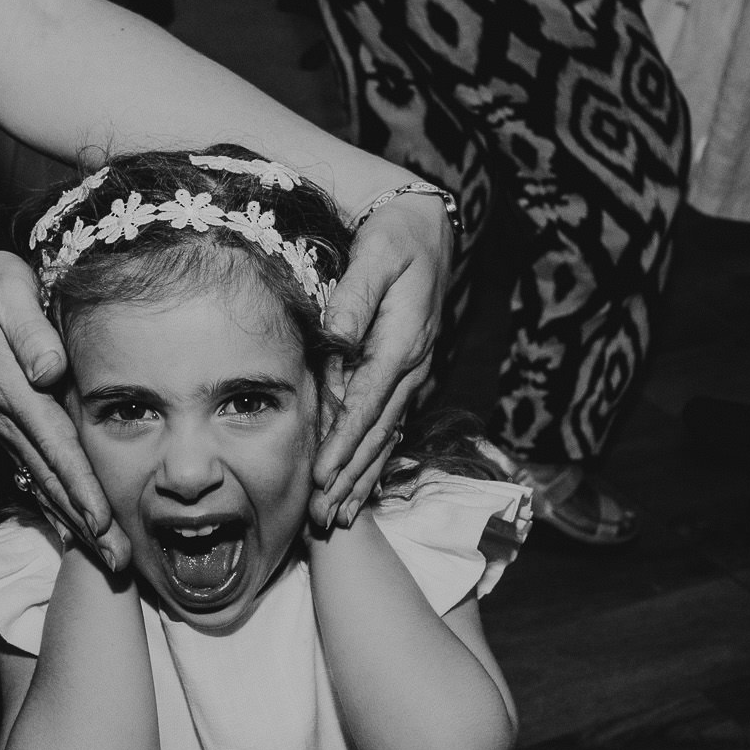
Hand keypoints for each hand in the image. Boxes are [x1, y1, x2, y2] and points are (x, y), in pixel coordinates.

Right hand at [0, 252, 129, 570]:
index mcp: (16, 390)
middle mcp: (11, 419)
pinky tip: (78, 532)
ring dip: (77, 525)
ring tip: (108, 559)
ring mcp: (9, 429)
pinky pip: (38, 476)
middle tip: (118, 562)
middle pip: (54, 479)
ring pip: (46, 485)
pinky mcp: (12, 431)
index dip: (78, 483)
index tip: (101, 518)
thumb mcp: (9, 293)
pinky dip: (59, 508)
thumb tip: (49, 369)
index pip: (55, 444)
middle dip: (85, 524)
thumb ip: (30, 332)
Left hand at [315, 183, 455, 528]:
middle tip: (323, 518)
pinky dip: (372, 462)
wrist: (427, 230)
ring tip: (337, 519)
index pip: (368, 403)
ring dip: (361, 481)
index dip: (344, 443)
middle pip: (377, 434)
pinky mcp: (404, 377)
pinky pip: (388, 428)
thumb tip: (337, 336)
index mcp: (402, 344)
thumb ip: (355, 296)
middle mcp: (410, 368)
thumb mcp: (376, 256)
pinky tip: (358, 490)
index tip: (323, 476)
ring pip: (384, 439)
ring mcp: (411, 376)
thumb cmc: (395, 239)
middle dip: (350, 479)